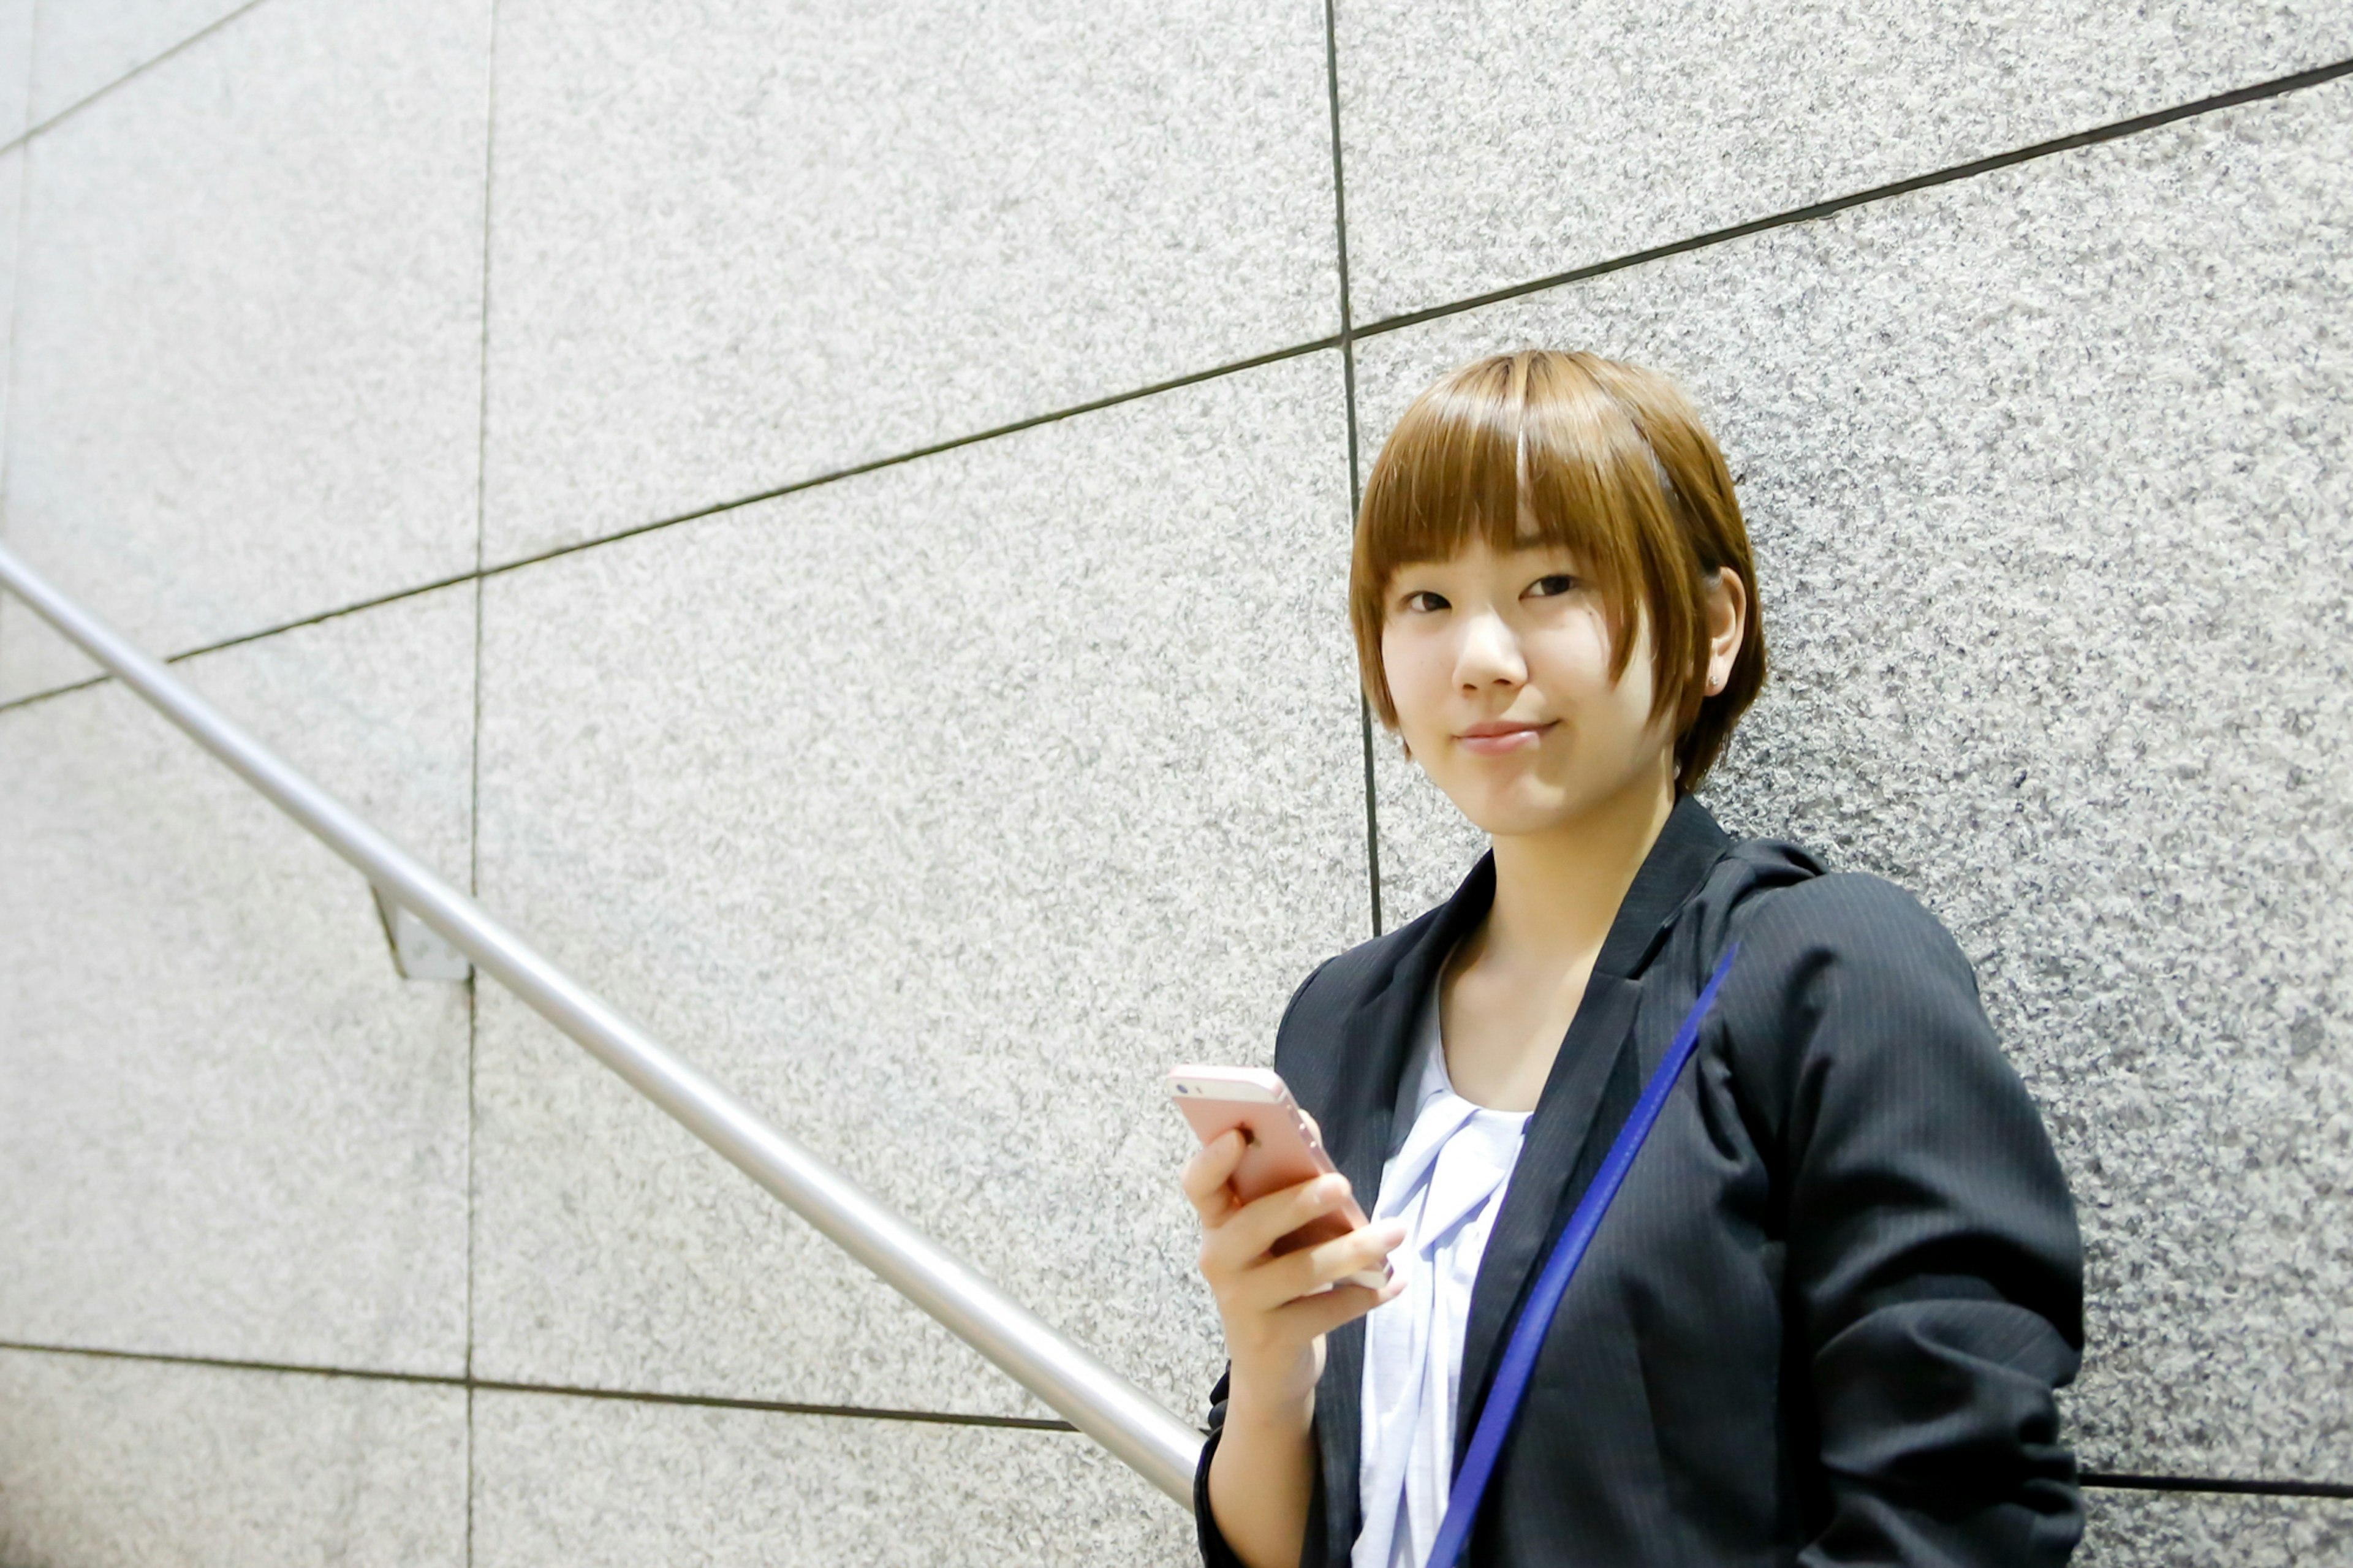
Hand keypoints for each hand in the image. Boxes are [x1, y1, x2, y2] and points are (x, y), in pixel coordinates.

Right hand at [1181, 1127, 1407, 1418]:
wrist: (1268, 1364)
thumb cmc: (1276, 1276)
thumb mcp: (1275, 1232)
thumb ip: (1287, 1182)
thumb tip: (1306, 1125)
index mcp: (1217, 1222)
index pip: (1199, 1186)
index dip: (1211, 1160)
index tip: (1237, 1134)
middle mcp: (1220, 1260)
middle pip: (1253, 1224)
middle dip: (1298, 1202)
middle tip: (1342, 1184)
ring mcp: (1242, 1302)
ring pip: (1300, 1271)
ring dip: (1353, 1249)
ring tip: (1394, 1232)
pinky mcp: (1272, 1339)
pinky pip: (1325, 1311)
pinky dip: (1365, 1295)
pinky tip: (1393, 1282)